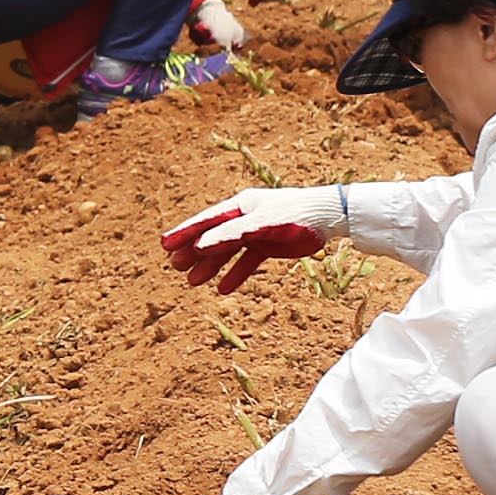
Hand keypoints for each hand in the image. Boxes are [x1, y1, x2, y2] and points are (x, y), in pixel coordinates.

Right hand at [162, 187, 340, 291]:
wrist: (331, 217)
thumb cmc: (296, 214)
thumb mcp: (262, 224)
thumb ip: (232, 234)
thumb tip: (200, 246)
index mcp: (240, 206)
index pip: (206, 221)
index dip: (184, 232)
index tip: (164, 244)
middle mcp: (245, 218)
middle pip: (213, 237)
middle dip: (192, 251)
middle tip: (174, 266)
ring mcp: (257, 233)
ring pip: (228, 251)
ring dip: (211, 265)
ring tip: (192, 282)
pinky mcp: (270, 246)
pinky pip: (247, 261)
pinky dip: (236, 274)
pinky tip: (223, 289)